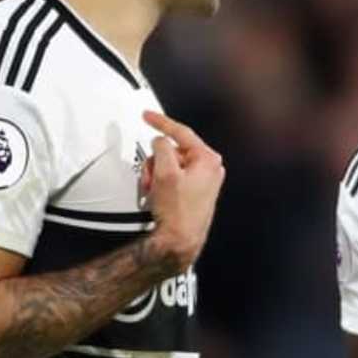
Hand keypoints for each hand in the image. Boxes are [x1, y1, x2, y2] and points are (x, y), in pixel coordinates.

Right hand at [141, 110, 224, 270]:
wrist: (180, 241)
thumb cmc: (178, 212)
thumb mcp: (165, 172)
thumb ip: (161, 148)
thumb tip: (160, 141)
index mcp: (208, 159)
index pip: (182, 132)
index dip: (161, 122)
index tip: (147, 116)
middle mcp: (210, 168)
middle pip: (173, 150)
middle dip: (156, 162)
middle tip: (151, 177)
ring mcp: (204, 181)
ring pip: (171, 165)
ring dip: (157, 174)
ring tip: (154, 191)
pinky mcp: (196, 192)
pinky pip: (174, 177)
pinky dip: (162, 183)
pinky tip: (158, 196)